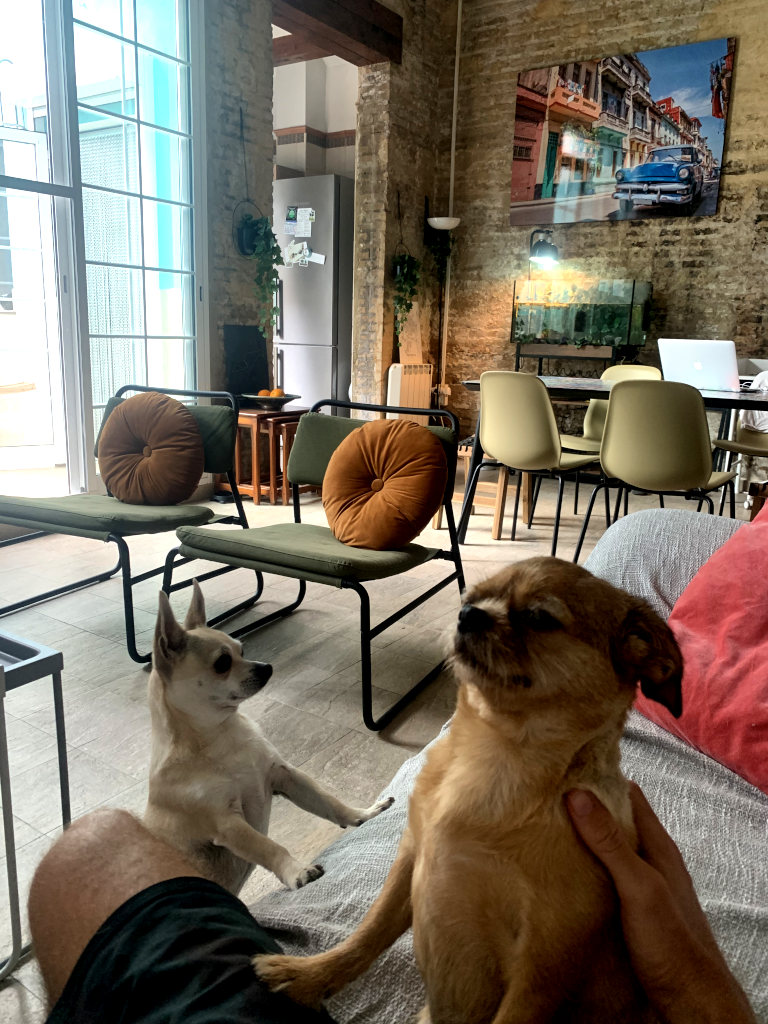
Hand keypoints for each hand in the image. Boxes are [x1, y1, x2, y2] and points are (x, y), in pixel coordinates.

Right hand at [566, 784, 755, 1023]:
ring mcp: (644, 885)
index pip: (629, 795)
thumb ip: (609, 842)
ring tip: (548, 829)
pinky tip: (566, 871)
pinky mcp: (633, 908)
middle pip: (616, 821)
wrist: (690, 998)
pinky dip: (587, 865)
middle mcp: (652, 860)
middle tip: (547, 797)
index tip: (567, 767)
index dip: (601, 777)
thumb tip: (577, 793)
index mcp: (658, 846)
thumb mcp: (638, 886)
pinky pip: (607, 874)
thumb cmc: (671, 941)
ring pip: (611, 849)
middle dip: (587, 806)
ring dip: (585, 838)